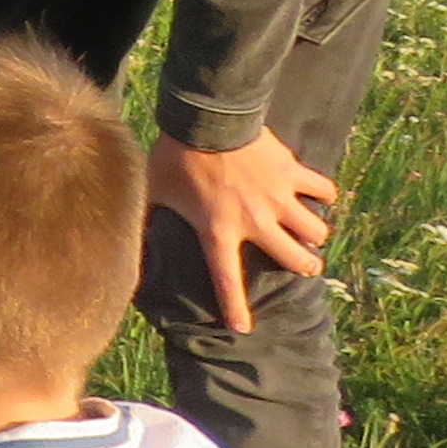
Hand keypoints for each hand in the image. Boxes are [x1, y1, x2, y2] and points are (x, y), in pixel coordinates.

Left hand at [152, 123, 337, 331]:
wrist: (206, 119)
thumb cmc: (175, 156)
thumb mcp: (154, 192)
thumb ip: (146, 218)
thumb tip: (121, 237)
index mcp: (218, 232)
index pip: (227, 280)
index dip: (235, 307)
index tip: (243, 328)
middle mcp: (255, 222)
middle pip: (295, 259)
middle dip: (304, 266)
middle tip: (304, 264)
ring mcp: (279, 198)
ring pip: (316, 230)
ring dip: (315, 234)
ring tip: (312, 232)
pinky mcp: (293, 173)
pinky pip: (323, 190)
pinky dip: (325, 194)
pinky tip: (321, 195)